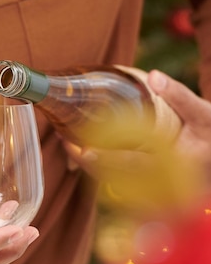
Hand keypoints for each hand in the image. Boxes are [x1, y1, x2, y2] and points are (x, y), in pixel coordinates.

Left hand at [62, 70, 209, 212]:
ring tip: (69, 144)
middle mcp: (160, 182)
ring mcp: (151, 187)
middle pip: (115, 178)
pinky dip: (100, 168)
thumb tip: (153, 76)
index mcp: (173, 166)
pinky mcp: (145, 185)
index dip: (106, 159)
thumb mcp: (203, 112)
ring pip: (113, 181)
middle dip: (88, 162)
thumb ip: (179, 95)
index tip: (83, 151)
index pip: (134, 165)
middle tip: (66, 142)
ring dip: (90, 166)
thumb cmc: (210, 132)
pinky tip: (85, 151)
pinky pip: (117, 181)